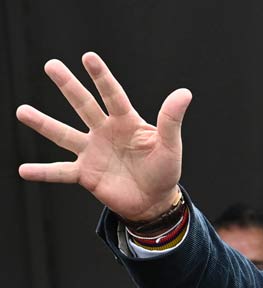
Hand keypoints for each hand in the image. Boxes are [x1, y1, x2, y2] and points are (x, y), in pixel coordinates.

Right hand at [16, 52, 191, 220]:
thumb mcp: (171, 145)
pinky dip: (43, 172)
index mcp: (127, 122)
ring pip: (64, 135)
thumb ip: (171, 120)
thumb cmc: (165, 170)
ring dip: (43, 124)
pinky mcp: (85, 174)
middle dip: (68, 85)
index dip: (101, 77)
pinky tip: (23, 170)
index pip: (113, 95)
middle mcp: (105, 132)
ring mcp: (92, 152)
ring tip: (22, 111)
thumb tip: (184, 93)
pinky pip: (60, 172)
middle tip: (51, 65)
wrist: (155, 201)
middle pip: (84, 105)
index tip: (88, 57)